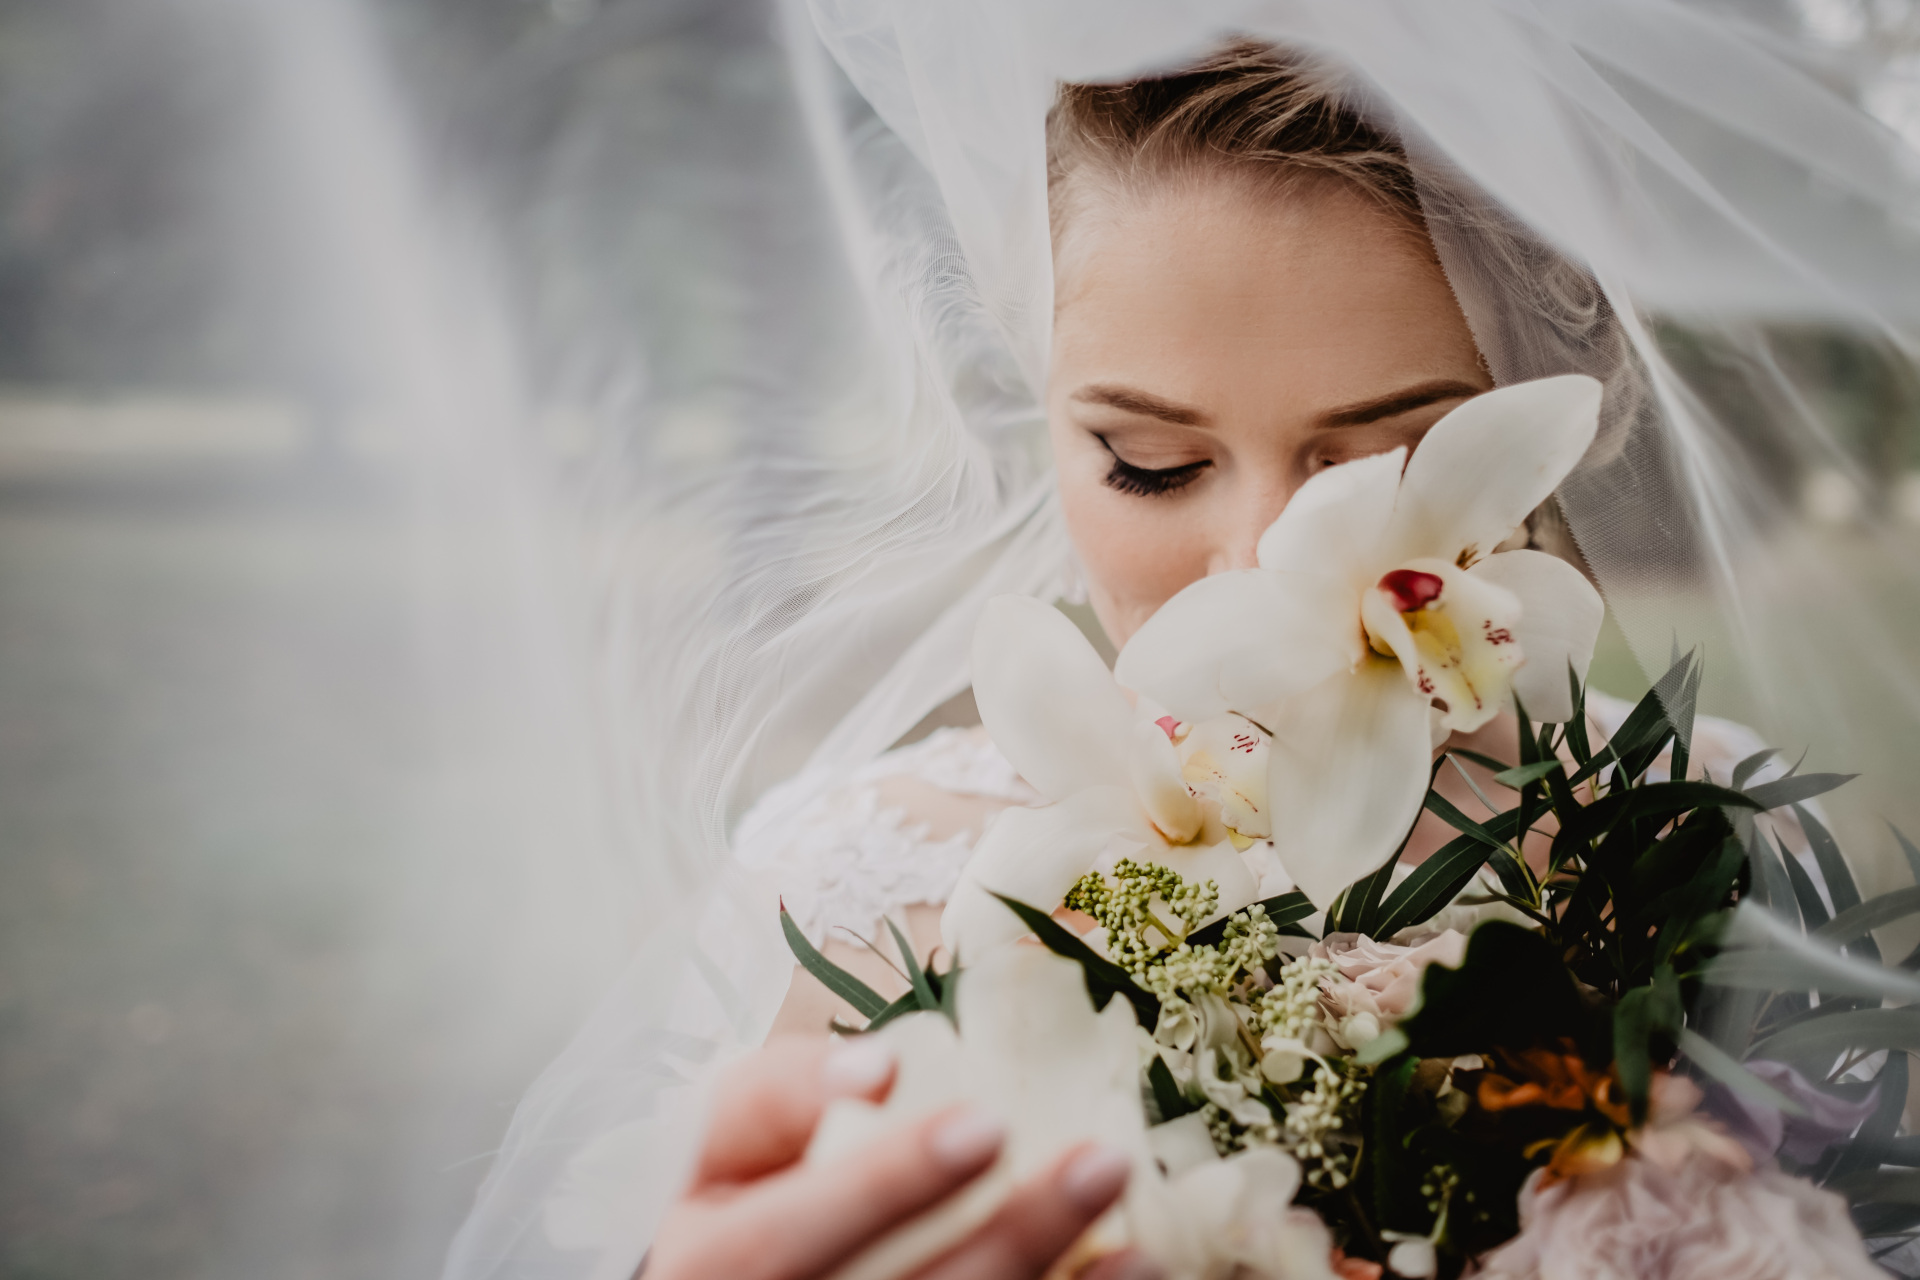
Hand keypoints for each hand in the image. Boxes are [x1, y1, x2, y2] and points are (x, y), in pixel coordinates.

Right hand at [644, 1035, 1159, 1279]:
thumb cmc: (735, 1205)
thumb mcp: (716, 1146)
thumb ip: (779, 1097)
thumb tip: (878, 1067)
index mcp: (707, 1266)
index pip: (786, 1233)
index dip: (886, 1183)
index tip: (986, 1122)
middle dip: (1008, 1238)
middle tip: (1102, 1162)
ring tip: (1140, 1243)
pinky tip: (1124, 1278)